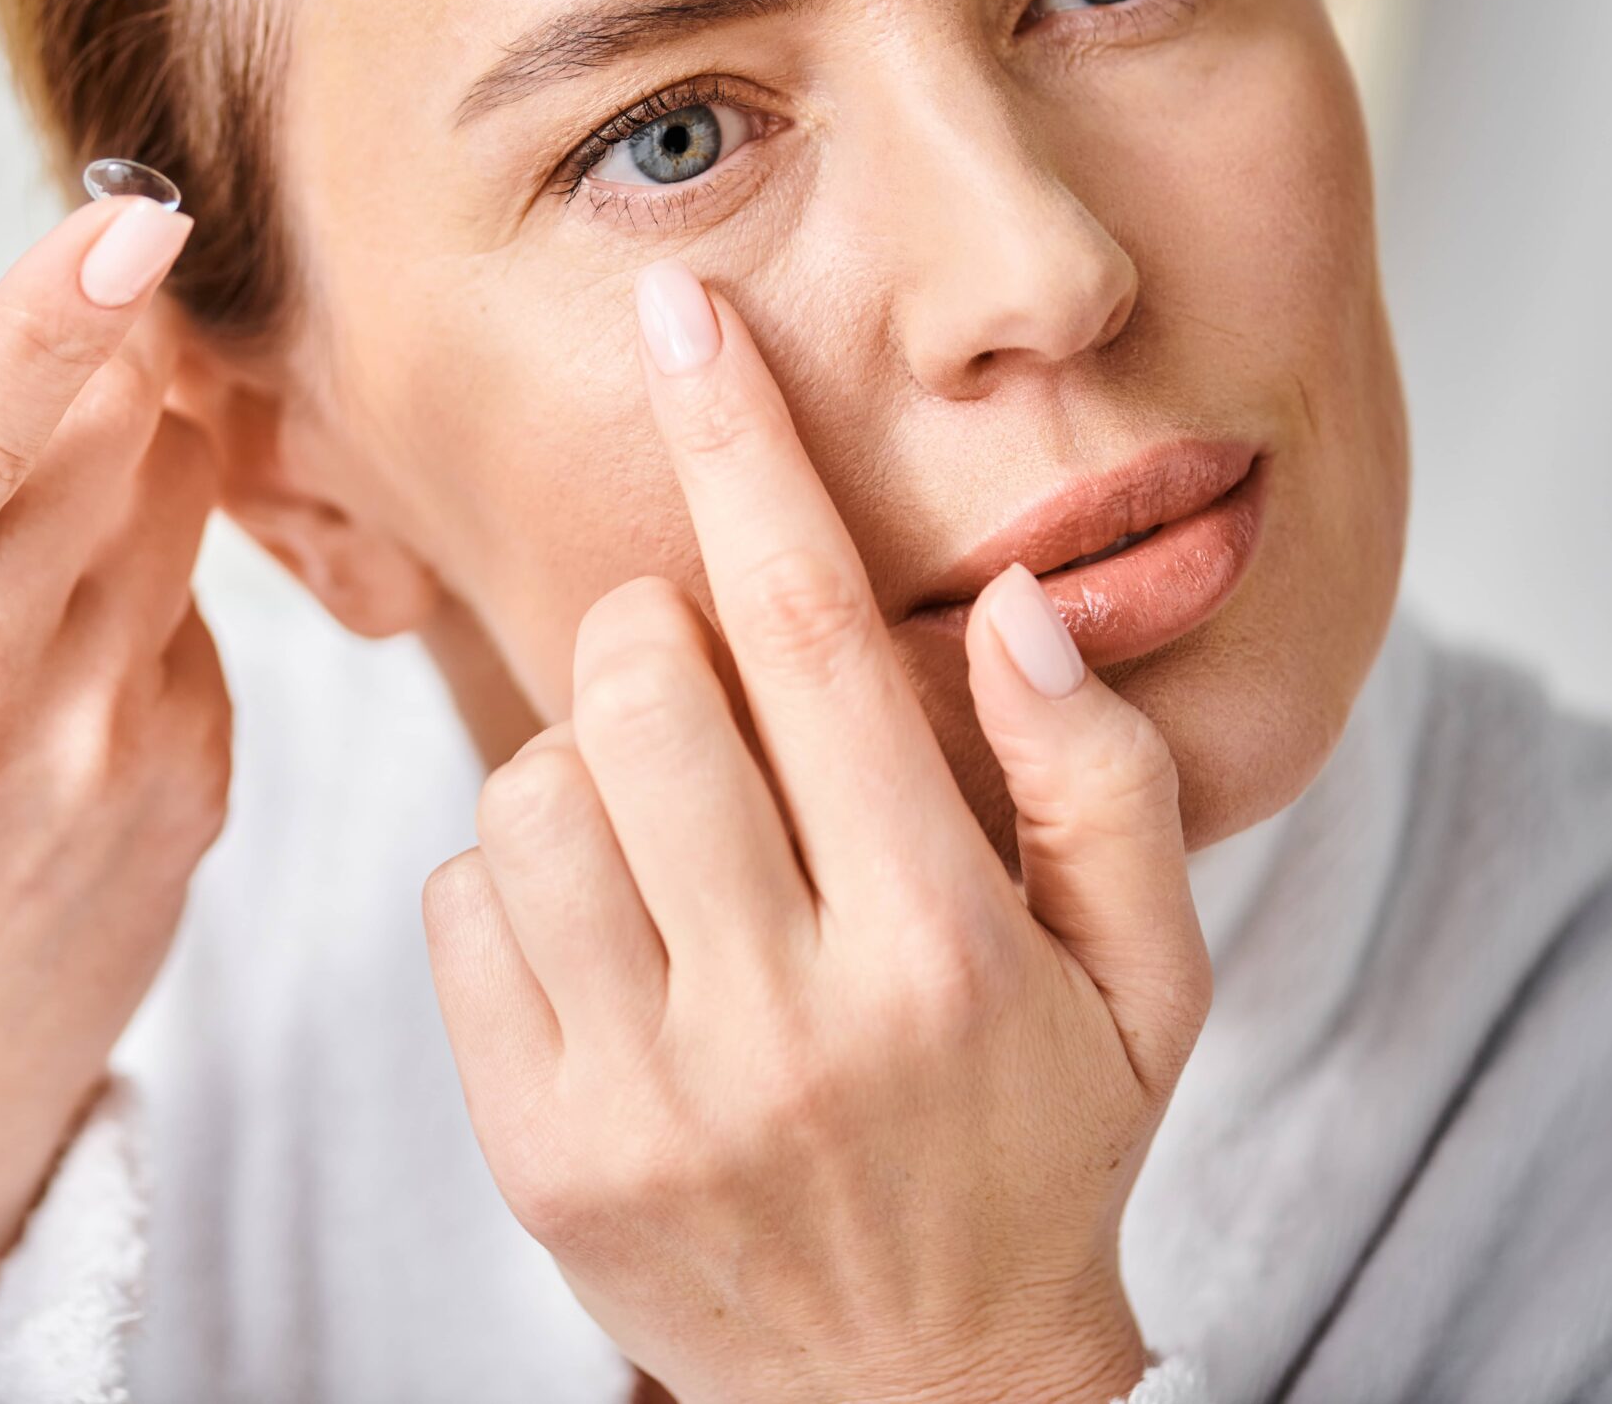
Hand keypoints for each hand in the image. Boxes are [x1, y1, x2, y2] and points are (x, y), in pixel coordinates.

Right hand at [0, 195, 225, 1366]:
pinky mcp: (195, 784)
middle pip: (108, 437)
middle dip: (92, 368)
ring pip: (179, 496)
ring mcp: (97, 758)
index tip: (136, 215)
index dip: (48, 316)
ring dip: (131, 462)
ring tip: (26, 542)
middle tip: (34, 392)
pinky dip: (151, 586)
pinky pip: (211, 598)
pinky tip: (67, 661)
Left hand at [421, 261, 1209, 1403]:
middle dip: (662, 636)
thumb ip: (1104, 788)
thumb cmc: (1034, 1148)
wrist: (906, 1391)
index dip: (750, 454)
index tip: (687, 315)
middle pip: (644, 686)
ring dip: (589, 761)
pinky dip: (519, 872)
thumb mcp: (1148, 985)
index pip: (823, 642)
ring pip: (532, 783)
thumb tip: (1017, 608)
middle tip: (714, 695)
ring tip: (673, 838)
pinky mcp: (533, 1138)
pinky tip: (610, 932)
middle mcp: (783, 1019)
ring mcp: (640, 1088)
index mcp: (942, 951)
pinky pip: (463, 898)